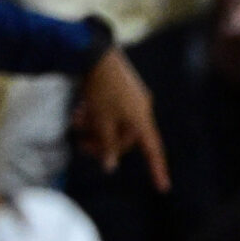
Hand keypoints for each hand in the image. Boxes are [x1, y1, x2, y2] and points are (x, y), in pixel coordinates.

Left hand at [74, 46, 170, 191]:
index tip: (163, 188)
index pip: (152, 151)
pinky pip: (113, 110)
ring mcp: (133, 98)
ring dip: (96, 128)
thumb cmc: (100, 88)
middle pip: (125, 137)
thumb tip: (110, 166)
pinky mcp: (122, 88)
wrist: (94, 52)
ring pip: (115, 123)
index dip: (157, 170)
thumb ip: (106, 144)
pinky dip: (98, 114)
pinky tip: (80, 111)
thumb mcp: (100, 119)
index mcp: (142, 119)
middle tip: (81, 145)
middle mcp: (142, 109)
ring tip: (75, 124)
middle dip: (104, 143)